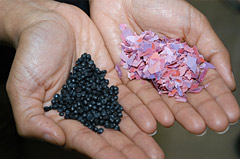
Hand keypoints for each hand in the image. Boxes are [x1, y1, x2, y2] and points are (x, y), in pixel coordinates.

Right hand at [5, 0, 162, 157]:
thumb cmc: (31, 51)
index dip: (103, 151)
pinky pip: (130, 94)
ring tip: (156, 148)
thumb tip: (56, 140)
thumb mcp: (22, 86)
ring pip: (123, 116)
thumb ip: (32, 118)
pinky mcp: (112, 77)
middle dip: (129, 148)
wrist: (49, 20)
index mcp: (63, 115)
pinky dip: (142, 106)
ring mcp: (100, 93)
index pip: (85, 138)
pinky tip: (155, 119)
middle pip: (109, 132)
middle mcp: (84, 108)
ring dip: (140, 132)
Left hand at [90, 0, 239, 133]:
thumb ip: (212, 50)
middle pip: (185, 95)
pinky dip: (149, 107)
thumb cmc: (158, 4)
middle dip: (202, 110)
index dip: (217, 98)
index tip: (231, 114)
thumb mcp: (193, 24)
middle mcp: (166, 71)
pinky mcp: (126, 75)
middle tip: (217, 125)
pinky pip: (137, 94)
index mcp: (184, 60)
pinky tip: (163, 119)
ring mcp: (147, 75)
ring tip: (195, 126)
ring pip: (163, 99)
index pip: (203, 83)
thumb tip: (229, 80)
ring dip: (179, 114)